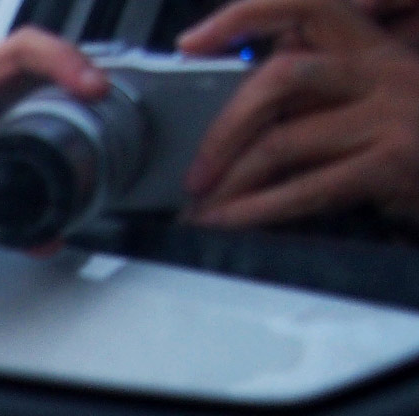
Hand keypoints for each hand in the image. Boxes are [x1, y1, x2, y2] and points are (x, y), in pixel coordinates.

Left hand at [181, 0, 418, 226]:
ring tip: (204, 207)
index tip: (192, 42)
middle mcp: (381, 70)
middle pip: (279, 78)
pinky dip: (256, 210)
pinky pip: (305, 187)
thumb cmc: (417, 140)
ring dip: (231, 180)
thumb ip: (322, 89)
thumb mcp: (375, 96)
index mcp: (371, 47)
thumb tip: (247, 108)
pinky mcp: (390, 163)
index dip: (241, 17)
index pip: (304, 6)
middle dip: (224, 128)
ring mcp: (389, 116)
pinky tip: (230, 221)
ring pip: (283, 140)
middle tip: (196, 170)